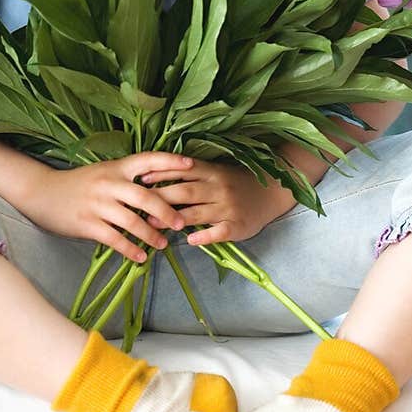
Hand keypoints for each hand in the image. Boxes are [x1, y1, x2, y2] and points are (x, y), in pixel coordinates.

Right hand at [20, 152, 193, 264]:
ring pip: (132, 221)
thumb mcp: (103, 172)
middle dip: (168, 211)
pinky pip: (114, 239)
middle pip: (146, 196)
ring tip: (163, 244)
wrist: (42, 192)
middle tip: (182, 224)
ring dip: (151, 235)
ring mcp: (97, 204)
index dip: (171, 161)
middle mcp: (108, 183)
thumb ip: (126, 179)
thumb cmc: (77, 184)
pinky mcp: (87, 223)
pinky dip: (130, 250)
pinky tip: (141, 257)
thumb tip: (158, 189)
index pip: (148, 159)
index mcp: (116, 167)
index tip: (192, 165)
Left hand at [138, 158, 296, 246]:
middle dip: (160, 198)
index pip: (182, 170)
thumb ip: (193, 174)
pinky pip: (219, 231)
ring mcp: (228, 207)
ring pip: (197, 212)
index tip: (140, 179)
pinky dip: (205, 236)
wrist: (272, 191)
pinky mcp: (237, 225)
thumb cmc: (238, 182)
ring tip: (153, 225)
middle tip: (138, 205)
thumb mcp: (217, 171)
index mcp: (211, 171)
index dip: (161, 174)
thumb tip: (157, 175)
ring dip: (173, 219)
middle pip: (185, 191)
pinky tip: (191, 241)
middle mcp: (218, 187)